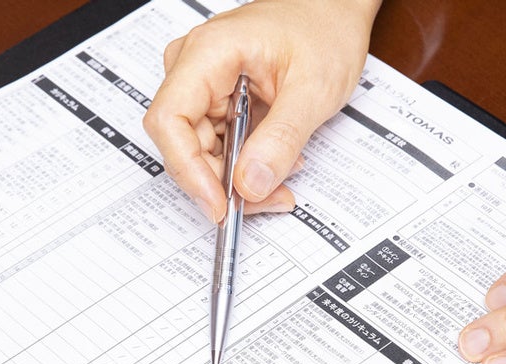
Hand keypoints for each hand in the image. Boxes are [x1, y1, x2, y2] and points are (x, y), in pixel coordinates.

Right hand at [143, 0, 380, 222]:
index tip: (218, 203)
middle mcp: (195, 68)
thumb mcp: (313, 89)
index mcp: (209, 52)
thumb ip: (281, 139)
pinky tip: (275, 164)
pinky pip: (218, 147)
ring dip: (238, 178)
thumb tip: (249, 183)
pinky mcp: (216, 103)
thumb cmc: (324, 30)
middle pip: (185, 144)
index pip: (170, 120)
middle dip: (223, 182)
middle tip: (267, 197)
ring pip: (202, 154)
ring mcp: (203, 86)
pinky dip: (245, 166)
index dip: (189, 170)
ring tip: (283, 177)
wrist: (335, 13)